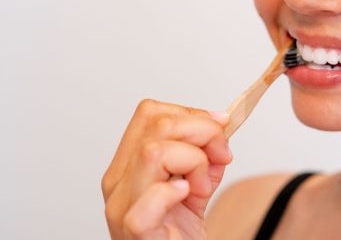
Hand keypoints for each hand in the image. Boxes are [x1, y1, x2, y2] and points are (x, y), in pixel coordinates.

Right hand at [102, 99, 231, 238]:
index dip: (191, 113)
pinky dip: (173, 191)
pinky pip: (149, 200)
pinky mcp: (136, 233)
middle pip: (156, 125)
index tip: (220, 129)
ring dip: (193, 161)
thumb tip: (219, 124)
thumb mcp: (194, 186)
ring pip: (153, 152)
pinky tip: (187, 196)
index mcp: (128, 166)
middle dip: (202, 132)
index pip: (149, 113)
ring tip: (201, 187)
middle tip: (221, 158)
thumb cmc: (179, 235)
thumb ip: (202, 155)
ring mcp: (122, 208)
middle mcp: (118, 183)